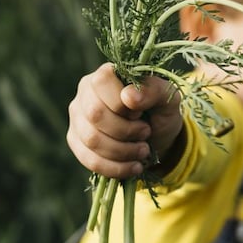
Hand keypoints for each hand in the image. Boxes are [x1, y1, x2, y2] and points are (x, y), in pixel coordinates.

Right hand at [67, 63, 181, 178]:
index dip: (122, 103)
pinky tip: (133, 166)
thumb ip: (153, 90)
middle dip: (125, 130)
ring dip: (123, 151)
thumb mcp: (167, 98)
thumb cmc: (159, 111)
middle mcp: (85, 93)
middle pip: (95, 114)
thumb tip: (129, 96)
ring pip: (91, 139)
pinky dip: (115, 168)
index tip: (140, 113)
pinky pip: (89, 160)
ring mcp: (77, 118)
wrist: (156, 137)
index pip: (102, 82)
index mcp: (105, 74)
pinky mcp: (76, 141)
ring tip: (143, 150)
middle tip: (145, 132)